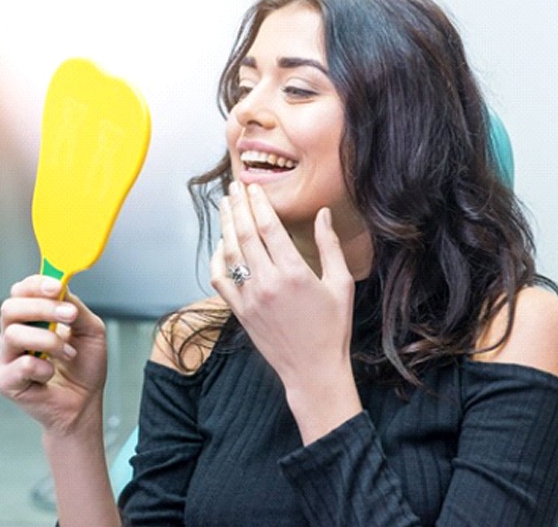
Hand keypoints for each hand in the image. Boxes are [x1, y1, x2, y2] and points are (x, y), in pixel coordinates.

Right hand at [0, 275, 106, 435]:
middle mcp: (16, 333)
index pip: (22, 291)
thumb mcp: (91, 330)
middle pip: (11, 308)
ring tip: (69, 352)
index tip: (58, 286)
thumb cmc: (85, 366)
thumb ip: (76, 307)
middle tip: (70, 315)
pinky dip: (43, 368)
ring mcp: (8, 357)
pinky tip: (52, 373)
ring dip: (49, 341)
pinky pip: (19, 365)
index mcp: (34, 318)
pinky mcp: (5, 380)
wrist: (85, 401)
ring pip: (13, 334)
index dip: (37, 284)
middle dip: (43, 307)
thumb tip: (63, 288)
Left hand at [210, 181, 356, 397]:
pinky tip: (220, 245)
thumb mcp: (341, 284)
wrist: (313, 370)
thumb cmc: (333, 328)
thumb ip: (329, 246)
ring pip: (230, 253)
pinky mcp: (240, 312)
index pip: (269, 227)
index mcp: (294, 272)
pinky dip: (217, 260)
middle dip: (238, 206)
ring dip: (226, 226)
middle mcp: (267, 282)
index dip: (259, 203)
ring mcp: (250, 298)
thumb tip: (323, 214)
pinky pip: (220, 280)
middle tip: (234, 187)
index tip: (253, 187)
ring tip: (225, 205)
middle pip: (245, 234)